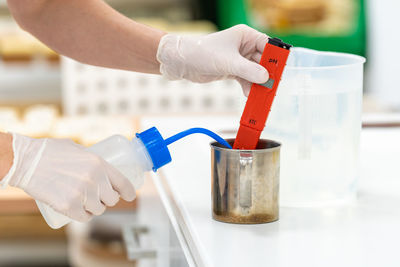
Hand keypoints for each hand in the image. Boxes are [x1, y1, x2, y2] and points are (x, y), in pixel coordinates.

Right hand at [2, 134, 134, 221]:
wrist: (25, 161)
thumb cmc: (49, 152)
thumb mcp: (78, 149)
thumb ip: (92, 159)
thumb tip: (103, 167)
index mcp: (99, 163)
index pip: (123, 183)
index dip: (129, 192)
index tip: (130, 196)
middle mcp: (94, 179)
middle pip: (112, 199)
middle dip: (107, 199)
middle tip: (99, 196)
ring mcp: (82, 194)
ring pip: (99, 210)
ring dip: (94, 208)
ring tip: (86, 201)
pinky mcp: (68, 206)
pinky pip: (84, 217)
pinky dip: (83, 216)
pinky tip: (79, 210)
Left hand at [156, 24, 268, 95]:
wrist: (183, 62)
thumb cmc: (202, 53)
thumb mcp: (228, 62)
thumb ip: (248, 70)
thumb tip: (266, 78)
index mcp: (245, 36)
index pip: (267, 45)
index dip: (275, 58)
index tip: (280, 71)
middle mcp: (244, 46)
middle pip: (263, 61)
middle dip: (267, 74)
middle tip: (272, 87)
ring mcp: (238, 59)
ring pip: (255, 72)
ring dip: (258, 83)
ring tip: (261, 94)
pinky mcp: (232, 70)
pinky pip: (246, 79)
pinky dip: (248, 87)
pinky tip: (249, 94)